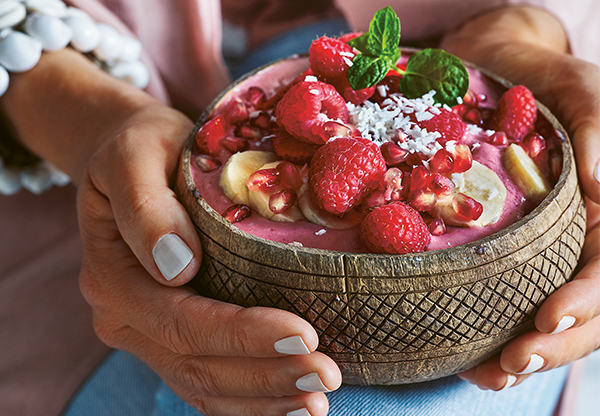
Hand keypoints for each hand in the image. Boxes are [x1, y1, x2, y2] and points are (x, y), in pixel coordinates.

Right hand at [77, 104, 341, 414]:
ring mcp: (144, 332)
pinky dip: (246, 401)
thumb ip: (146, 208)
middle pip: (197, 364)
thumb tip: (177, 266)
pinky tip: (288, 405)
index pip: (183, 320)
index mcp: (113, 276)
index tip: (304, 334)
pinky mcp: (167, 335)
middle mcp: (124, 317)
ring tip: (317, 401)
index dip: (243, 335)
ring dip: (262, 399)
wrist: (126, 160)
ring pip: (202, 384)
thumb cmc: (139, 148)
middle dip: (266, 375)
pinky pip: (203, 381)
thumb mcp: (134, 155)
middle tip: (327, 375)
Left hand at [441, 6, 599, 388]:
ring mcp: (548, 250)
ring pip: (553, 317)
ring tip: (489, 374)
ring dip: (527, 354)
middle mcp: (582, 236)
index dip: (588, 301)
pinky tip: (474, 359)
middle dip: (555, 343)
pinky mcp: (511, 254)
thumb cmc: (538, 79)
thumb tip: (598, 184)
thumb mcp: (574, 89)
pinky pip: (513, 301)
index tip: (546, 320)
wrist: (492, 74)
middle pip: (588, 307)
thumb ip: (594, 127)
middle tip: (510, 362)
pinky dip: (498, 335)